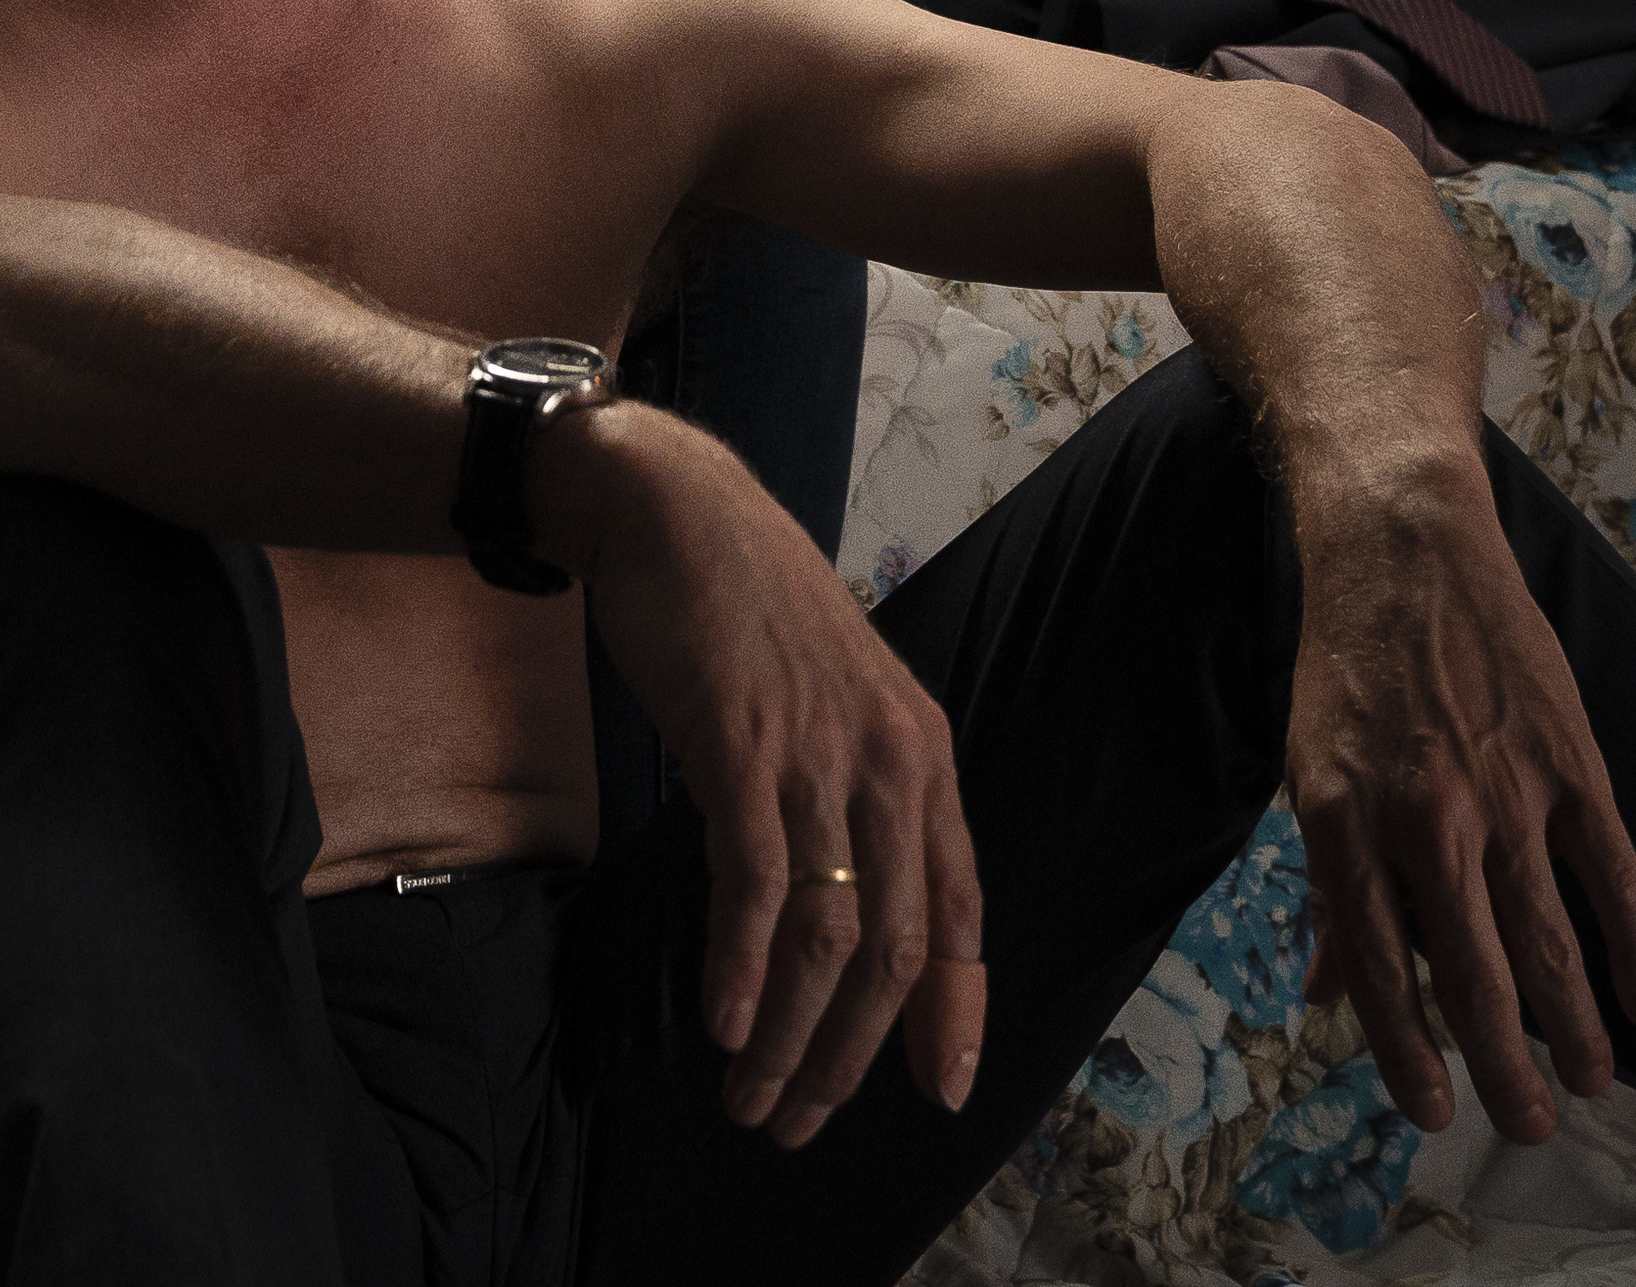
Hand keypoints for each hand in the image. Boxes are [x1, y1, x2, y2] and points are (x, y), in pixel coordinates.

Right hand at [553, 408, 986, 1146]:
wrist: (673, 514)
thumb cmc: (746, 615)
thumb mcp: (834, 706)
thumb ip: (853, 797)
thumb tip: (844, 908)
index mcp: (923, 756)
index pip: (961, 911)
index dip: (955, 1013)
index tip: (940, 1095)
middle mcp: (889, 762)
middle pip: (894, 949)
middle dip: (850, 1055)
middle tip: (797, 1121)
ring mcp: (818, 755)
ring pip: (826, 935)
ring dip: (790, 1036)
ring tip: (751, 1096)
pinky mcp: (742, 746)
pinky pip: (755, 883)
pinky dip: (741, 966)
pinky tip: (723, 1023)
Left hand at [1276, 454, 1635, 1140]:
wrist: (1403, 547)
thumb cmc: (1347, 667)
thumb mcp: (1310, 773)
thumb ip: (1330, 887)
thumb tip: (1331, 993)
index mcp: (1344, 824)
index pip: (1377, 970)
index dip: (1406, 1054)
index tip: (1435, 1113)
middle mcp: (1425, 818)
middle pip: (1475, 973)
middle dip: (1505, 1067)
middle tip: (1529, 1126)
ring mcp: (1505, 789)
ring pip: (1549, 939)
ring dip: (1574, 1028)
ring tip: (1589, 1087)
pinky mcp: (1569, 760)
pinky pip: (1611, 873)